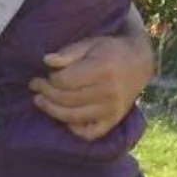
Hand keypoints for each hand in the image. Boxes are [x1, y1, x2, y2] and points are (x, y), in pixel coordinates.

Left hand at [30, 30, 155, 139]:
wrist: (140, 63)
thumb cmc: (110, 50)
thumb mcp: (91, 43)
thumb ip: (69, 52)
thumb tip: (47, 61)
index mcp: (102, 69)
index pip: (64, 81)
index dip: (49, 80)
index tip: (42, 76)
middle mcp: (109, 92)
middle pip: (66, 99)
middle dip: (45, 94)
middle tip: (36, 87)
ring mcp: (112, 109)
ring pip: (73, 117)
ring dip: (52, 110)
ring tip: (40, 102)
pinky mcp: (113, 120)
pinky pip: (90, 133)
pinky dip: (75, 129)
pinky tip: (65, 118)